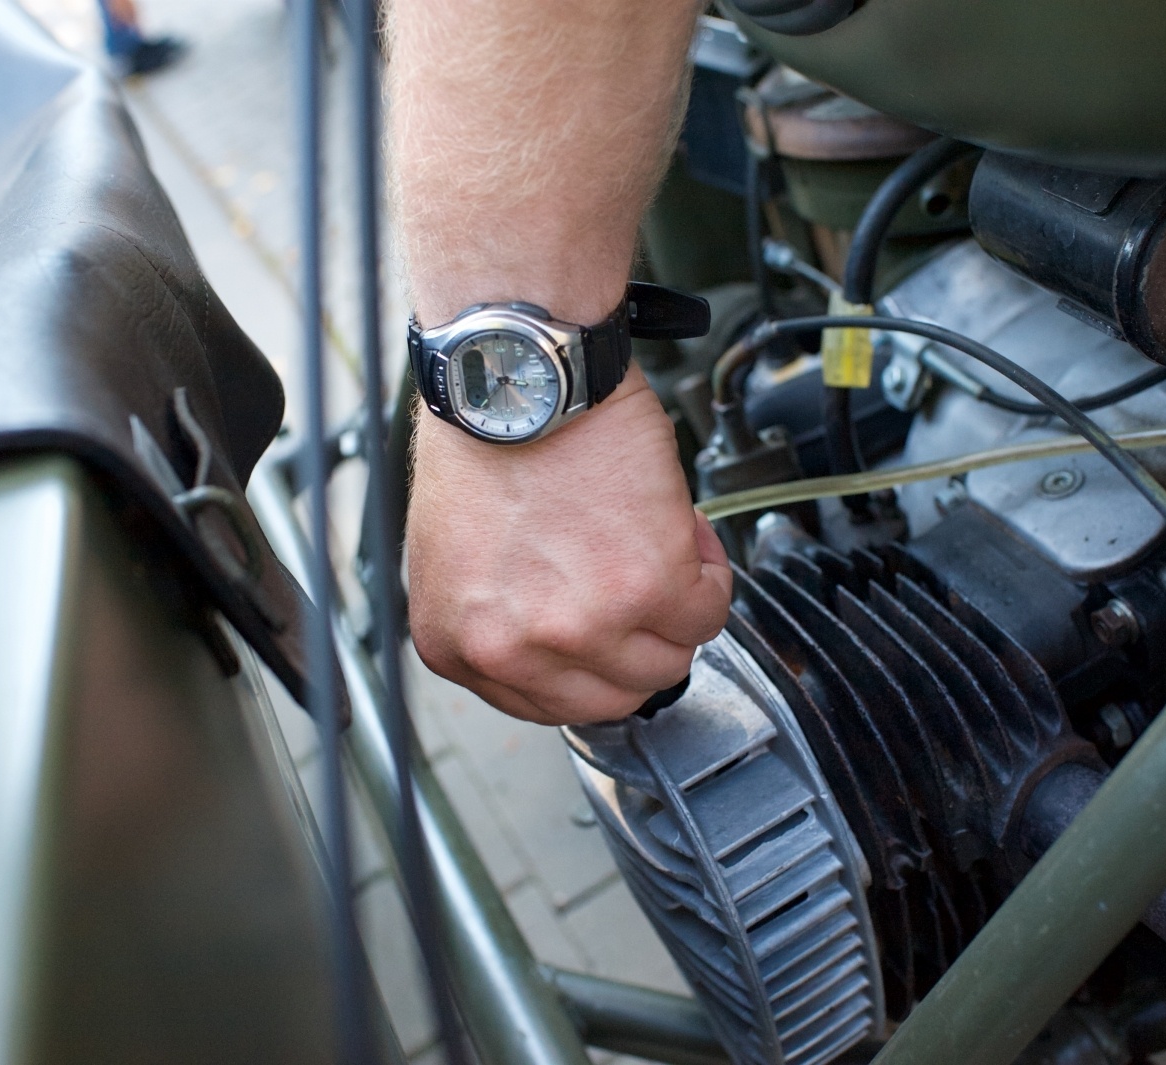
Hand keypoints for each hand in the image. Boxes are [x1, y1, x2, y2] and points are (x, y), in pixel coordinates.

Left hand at [406, 365, 731, 724]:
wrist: (518, 374)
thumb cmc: (484, 437)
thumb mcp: (456, 555)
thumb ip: (498, 614)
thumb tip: (557, 635)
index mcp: (456, 645)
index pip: (547, 703)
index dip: (591, 657)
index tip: (607, 625)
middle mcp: (513, 651)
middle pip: (614, 694)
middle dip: (637, 640)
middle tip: (640, 584)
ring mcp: (581, 627)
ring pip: (667, 660)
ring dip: (677, 609)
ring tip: (660, 549)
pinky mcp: (646, 588)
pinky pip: (707, 613)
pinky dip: (709, 576)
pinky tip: (682, 534)